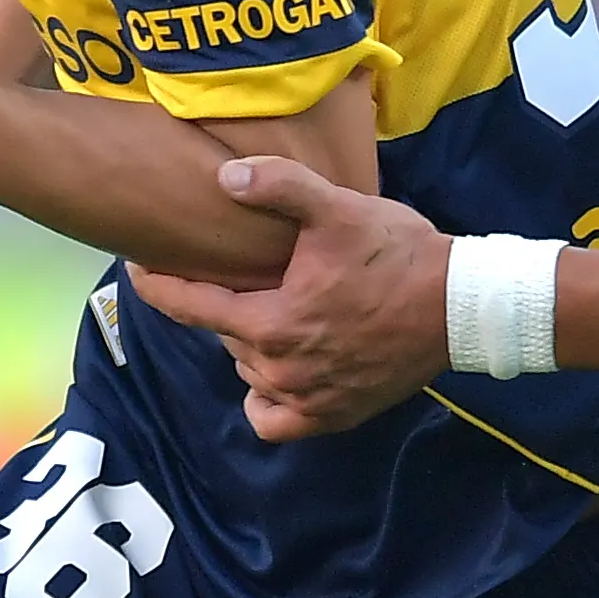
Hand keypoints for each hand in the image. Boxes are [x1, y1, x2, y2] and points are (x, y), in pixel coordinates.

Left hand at [123, 151, 454, 437]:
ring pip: (250, 372)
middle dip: (226, 307)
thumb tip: (226, 178)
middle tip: (242, 279)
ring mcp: (308, 399)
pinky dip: (269, 399)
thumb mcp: (339, 209)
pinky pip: (276, 419)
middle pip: (225, 337)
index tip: (137, 270)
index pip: (191, 307)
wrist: (461, 307)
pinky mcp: (335, 416)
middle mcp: (281, 370)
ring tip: (273, 313)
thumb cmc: (400, 254)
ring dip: (250, 346)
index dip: (158, 286)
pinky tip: (279, 372)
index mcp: (271, 323)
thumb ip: (280, 187)